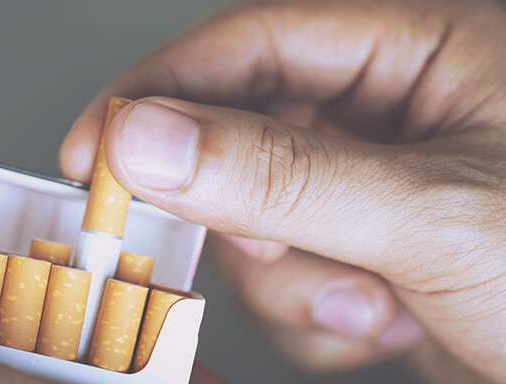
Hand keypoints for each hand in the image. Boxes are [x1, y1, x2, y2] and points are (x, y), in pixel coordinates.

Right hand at [60, 0, 505, 381]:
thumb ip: (279, 173)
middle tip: (266, 253)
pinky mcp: (376, 259)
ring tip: (375, 308)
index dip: (159, 93)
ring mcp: (379, 193)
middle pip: (243, 141)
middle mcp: (393, 116)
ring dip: (298, 284)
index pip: (250, 45)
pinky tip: (392, 328)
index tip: (96, 151)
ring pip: (264, 225)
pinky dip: (322, 320)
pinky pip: (298, 280)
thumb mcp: (428, 214)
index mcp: (421, 52)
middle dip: (246, 218)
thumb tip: (149, 138)